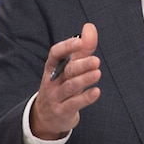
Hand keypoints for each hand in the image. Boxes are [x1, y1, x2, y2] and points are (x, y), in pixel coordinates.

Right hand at [30, 23, 99, 139]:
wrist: (46, 116)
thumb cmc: (61, 86)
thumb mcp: (69, 68)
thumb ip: (82, 49)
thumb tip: (90, 26)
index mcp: (52, 66)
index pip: (55, 54)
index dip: (67, 46)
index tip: (79, 41)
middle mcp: (53, 81)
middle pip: (67, 70)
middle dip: (81, 65)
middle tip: (96, 61)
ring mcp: (56, 97)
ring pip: (70, 87)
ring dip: (84, 79)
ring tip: (97, 73)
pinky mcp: (62, 111)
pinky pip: (73, 104)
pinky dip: (85, 98)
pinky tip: (96, 92)